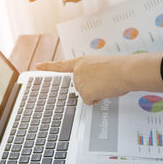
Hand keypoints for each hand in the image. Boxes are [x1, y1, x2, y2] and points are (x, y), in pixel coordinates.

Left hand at [35, 53, 162, 104]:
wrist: (125, 70)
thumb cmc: (119, 67)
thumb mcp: (101, 64)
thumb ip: (92, 72)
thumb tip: (94, 86)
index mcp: (81, 61)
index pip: (61, 65)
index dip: (48, 66)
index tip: (37, 65)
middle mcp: (78, 71)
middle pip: (80, 87)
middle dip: (92, 87)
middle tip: (104, 81)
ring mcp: (80, 82)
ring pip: (86, 95)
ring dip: (97, 92)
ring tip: (107, 83)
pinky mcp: (85, 92)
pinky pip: (90, 102)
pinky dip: (98, 99)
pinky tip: (105, 90)